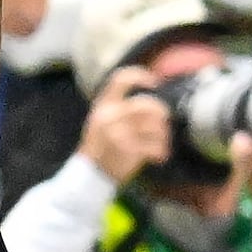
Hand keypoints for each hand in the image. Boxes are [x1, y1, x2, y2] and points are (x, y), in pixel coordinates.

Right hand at [79, 64, 175, 181]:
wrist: (88, 176)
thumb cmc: (99, 147)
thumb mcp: (100, 121)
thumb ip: (119, 108)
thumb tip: (151, 102)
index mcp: (103, 106)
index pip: (121, 79)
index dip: (141, 76)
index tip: (154, 82)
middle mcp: (110, 116)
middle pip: (148, 104)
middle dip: (161, 114)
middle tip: (163, 124)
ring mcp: (119, 132)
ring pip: (156, 126)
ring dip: (163, 136)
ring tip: (160, 144)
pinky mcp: (129, 150)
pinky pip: (155, 146)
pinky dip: (161, 152)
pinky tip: (158, 157)